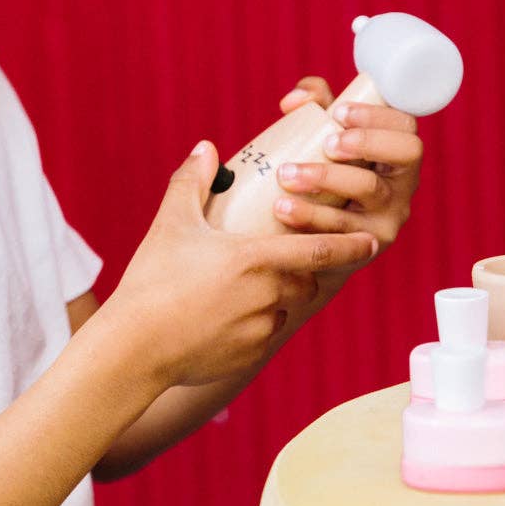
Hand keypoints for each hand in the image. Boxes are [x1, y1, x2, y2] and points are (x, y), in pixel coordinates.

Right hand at [103, 141, 377, 388]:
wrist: (135, 346)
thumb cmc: (153, 281)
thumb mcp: (172, 223)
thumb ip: (191, 181)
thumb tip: (206, 149)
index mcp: (256, 259)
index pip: (321, 250)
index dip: (350, 244)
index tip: (370, 240)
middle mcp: (269, 295)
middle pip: (304, 280)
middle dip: (296, 271)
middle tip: (269, 262)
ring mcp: (261, 330)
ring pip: (283, 308)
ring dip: (273, 298)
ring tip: (234, 291)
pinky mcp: (250, 356)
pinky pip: (264, 336)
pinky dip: (252, 325)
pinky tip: (219, 319)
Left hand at [274, 76, 423, 255]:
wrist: (308, 245)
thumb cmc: (319, 180)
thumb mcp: (322, 139)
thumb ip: (312, 107)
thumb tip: (294, 100)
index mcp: (395, 155)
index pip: (406, 126)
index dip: (377, 115)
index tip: (339, 112)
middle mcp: (402, 184)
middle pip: (407, 153)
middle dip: (366, 141)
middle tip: (327, 143)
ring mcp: (389, 215)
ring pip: (370, 189)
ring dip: (327, 176)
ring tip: (286, 174)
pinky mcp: (367, 245)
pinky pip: (344, 229)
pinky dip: (311, 216)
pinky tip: (283, 209)